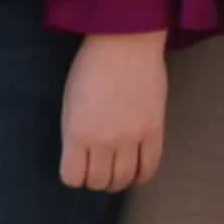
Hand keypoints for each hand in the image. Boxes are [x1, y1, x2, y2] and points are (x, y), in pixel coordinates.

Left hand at [60, 30, 169, 192]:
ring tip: (115, 172)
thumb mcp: (70, 101)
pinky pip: (149, 168)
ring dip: (117, 182)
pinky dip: (140, 176)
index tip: (76, 168)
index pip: (72, 177)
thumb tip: (81, 157)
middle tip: (97, 170)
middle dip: (95, 180)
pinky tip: (135, 172)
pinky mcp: (154, 132)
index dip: (73, 176)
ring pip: (124, 180)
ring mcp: (131, 138)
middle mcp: (103, 140)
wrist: (124, 42)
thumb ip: (74, 132)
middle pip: (99, 181)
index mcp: (76, 132)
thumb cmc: (90, 66)